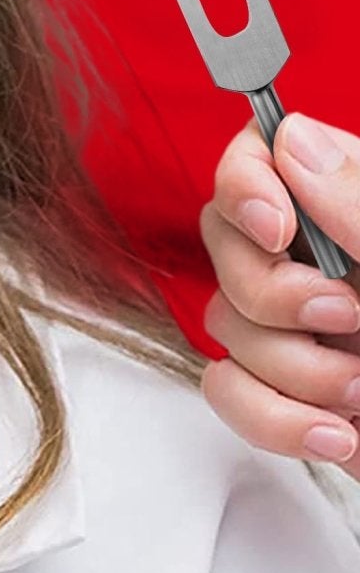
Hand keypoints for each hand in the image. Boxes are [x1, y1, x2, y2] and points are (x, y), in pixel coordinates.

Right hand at [199, 112, 359, 482]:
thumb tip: (297, 141)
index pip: (263, 155)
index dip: (248, 186)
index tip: (279, 228)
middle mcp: (331, 262)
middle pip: (226, 242)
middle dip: (273, 294)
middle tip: (346, 319)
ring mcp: (310, 330)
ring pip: (225, 321)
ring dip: (290, 368)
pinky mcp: (295, 396)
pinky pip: (229, 390)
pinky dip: (272, 417)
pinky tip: (335, 431)